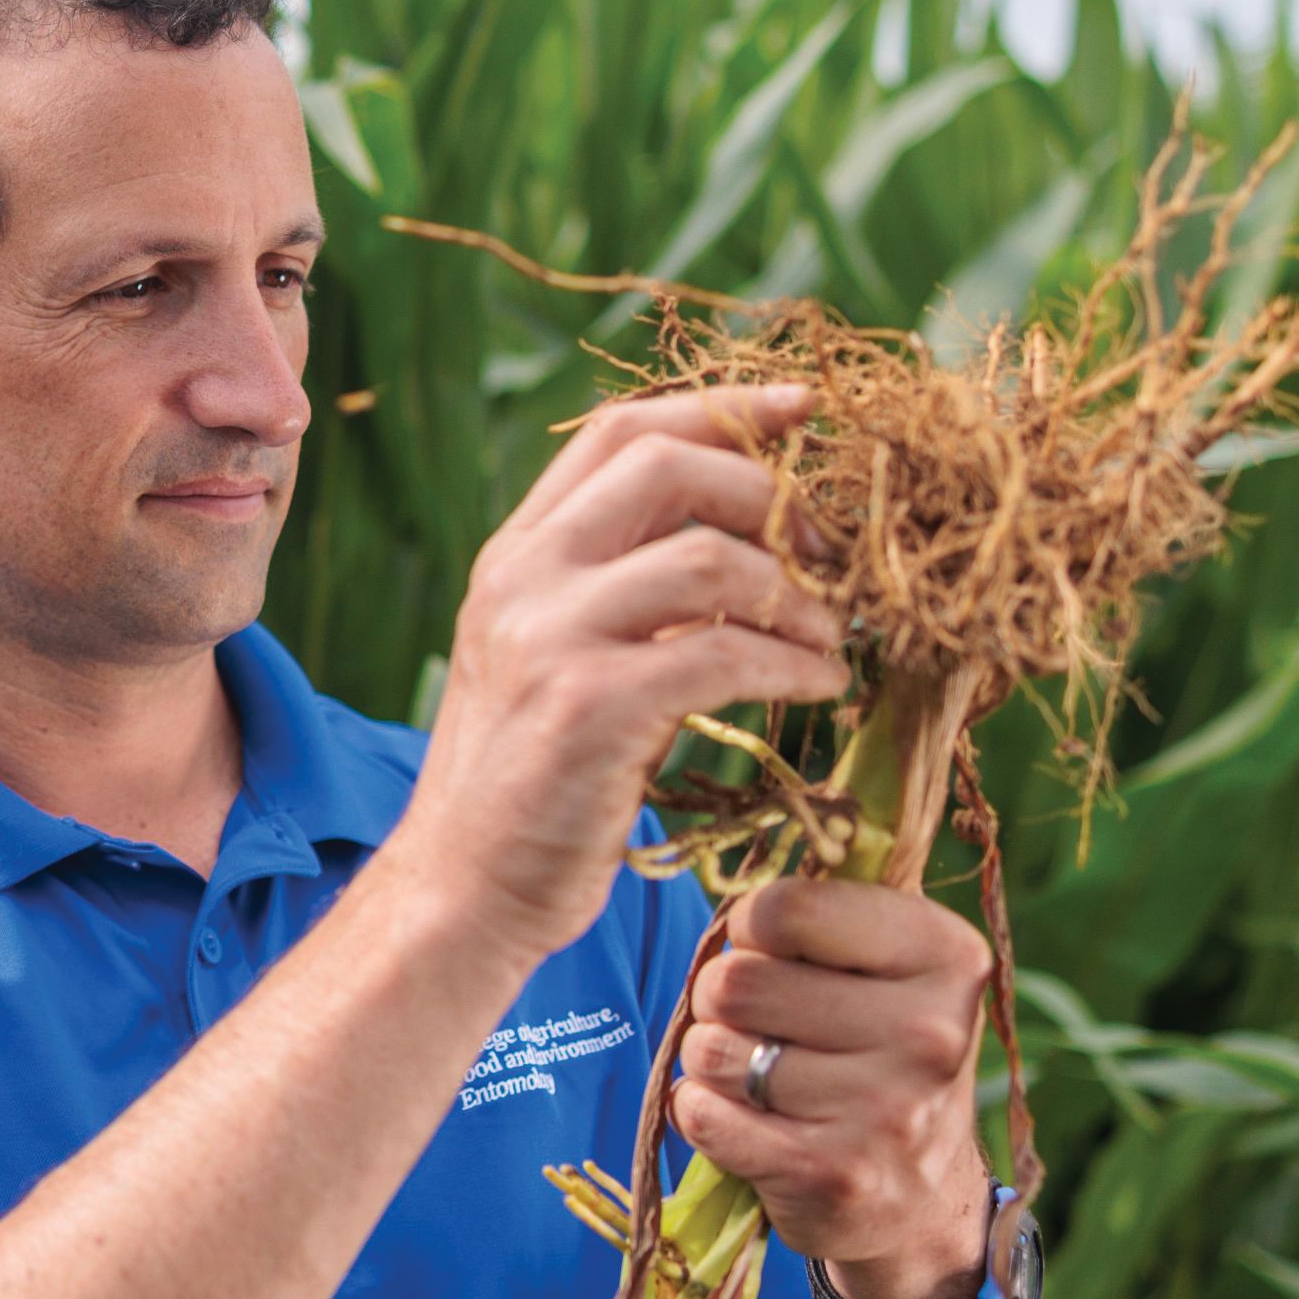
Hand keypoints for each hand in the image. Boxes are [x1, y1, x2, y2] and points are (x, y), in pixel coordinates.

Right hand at [385, 385, 850, 965]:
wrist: (464, 889)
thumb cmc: (533, 784)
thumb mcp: (554, 658)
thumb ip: (620, 591)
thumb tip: (747, 543)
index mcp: (515, 554)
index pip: (619, 433)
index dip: (722, 410)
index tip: (804, 413)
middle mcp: (522, 577)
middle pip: (671, 468)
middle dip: (775, 497)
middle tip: (833, 556)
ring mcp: (549, 637)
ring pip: (713, 559)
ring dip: (800, 597)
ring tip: (830, 641)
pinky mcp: (589, 706)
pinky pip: (725, 654)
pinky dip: (794, 663)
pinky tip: (819, 685)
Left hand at [669, 878, 996, 1298]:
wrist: (923, 1201)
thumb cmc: (883, 1056)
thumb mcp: (893, 969)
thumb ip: (827, 913)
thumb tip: (738, 883)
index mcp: (948, 956)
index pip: (786, 908)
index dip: (751, 927)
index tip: (771, 953)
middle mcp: (930, 1031)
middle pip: (735, 980)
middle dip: (723, 999)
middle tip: (760, 1025)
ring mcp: (886, 1110)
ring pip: (713, 1049)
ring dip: (711, 1059)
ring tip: (756, 1075)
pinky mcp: (833, 1175)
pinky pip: (704, 1116)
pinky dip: (701, 1113)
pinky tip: (743, 1121)